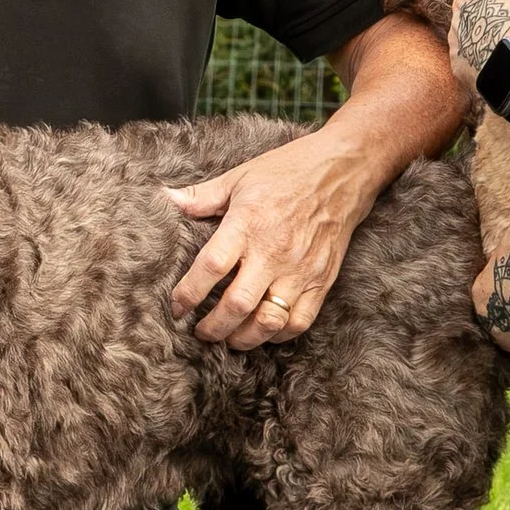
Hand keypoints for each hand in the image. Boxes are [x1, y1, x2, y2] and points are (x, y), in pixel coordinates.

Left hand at [166, 131, 377, 350]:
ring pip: (268, 321)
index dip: (189, 293)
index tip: (176, 308)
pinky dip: (278, 335)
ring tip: (228, 338)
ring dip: (243, 338)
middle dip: (213, 327)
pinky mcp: (321, 281)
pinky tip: (263, 331)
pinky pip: (299, 321)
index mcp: (247, 223)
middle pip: (237, 304)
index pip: (211, 267)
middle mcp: (273, 251)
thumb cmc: (288, 171)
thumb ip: (202, 197)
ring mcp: (300, 269)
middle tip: (199, 332)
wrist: (343, 170)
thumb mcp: (240, 177)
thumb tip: (166, 200)